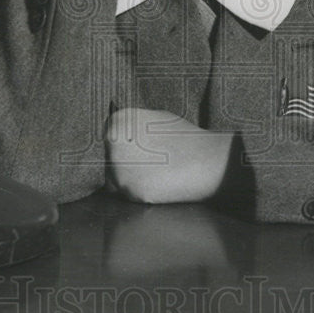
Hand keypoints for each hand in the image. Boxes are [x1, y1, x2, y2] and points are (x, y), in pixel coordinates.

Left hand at [105, 108, 234, 203]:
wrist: (206, 159)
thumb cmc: (184, 137)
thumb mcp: (154, 117)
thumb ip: (131, 124)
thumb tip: (114, 133)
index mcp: (118, 121)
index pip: (107, 137)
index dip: (123, 145)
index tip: (139, 148)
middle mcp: (113, 143)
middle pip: (107, 159)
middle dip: (123, 164)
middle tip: (149, 162)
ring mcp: (120, 169)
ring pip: (113, 180)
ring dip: (128, 180)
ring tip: (155, 172)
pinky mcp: (131, 192)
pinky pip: (126, 195)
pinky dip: (139, 192)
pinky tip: (157, 182)